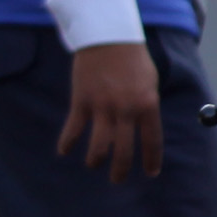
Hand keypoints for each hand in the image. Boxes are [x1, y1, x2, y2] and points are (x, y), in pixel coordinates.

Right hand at [60, 39, 162, 179]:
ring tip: (93, 164)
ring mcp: (103, 107)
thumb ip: (147, 106)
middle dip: (120, 170)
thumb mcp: (150, 82)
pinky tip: (65, 151)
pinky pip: (74, 129)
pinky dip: (68, 143)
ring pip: (98, 146)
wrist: (109, 37)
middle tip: (117, 179)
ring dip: (95, 160)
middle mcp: (126, 110)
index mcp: (147, 105)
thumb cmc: (133, 59)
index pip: (151, 140)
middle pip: (123, 150)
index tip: (151, 173)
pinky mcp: (81, 101)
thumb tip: (144, 129)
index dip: (151, 160)